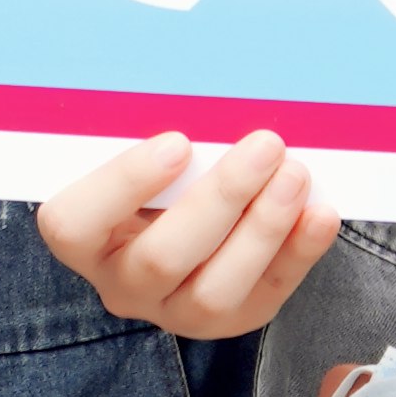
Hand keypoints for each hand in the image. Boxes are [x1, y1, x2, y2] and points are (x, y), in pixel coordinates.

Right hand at [36, 128, 341, 340]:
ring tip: (295, 174)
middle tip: (265, 144)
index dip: (124, 184)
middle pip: (161, 258)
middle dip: (221, 198)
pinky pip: (265, 297)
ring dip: (263, 228)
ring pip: (214, 292)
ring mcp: (175, 310)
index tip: (178, 142)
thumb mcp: (141, 147)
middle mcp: (123, 283)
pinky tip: (321, 214)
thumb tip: (205, 76)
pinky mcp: (229, 320)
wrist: (187, 219)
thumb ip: (154, 125)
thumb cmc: (159, 169)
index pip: (74, 223)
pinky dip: (298, 254)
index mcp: (84, 235)